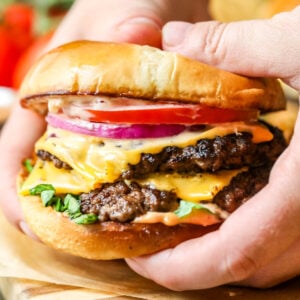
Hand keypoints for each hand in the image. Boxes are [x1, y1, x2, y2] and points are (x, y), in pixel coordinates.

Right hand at [0, 0, 208, 230]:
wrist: (166, 2)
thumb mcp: (132, 6)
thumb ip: (130, 22)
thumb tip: (134, 38)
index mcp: (52, 88)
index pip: (16, 145)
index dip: (13, 189)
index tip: (30, 224)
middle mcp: (69, 111)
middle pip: (45, 169)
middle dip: (52, 207)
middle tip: (77, 237)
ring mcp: (97, 121)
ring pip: (82, 171)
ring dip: (88, 201)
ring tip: (108, 228)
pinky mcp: (127, 126)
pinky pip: (121, 164)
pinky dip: (124, 184)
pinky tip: (142, 197)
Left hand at [126, 7, 299, 288]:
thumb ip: (235, 47)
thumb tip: (176, 39)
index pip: (234, 253)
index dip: (179, 266)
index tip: (138, 257)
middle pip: (246, 268)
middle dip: (189, 266)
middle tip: (148, 243)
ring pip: (269, 263)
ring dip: (217, 256)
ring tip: (175, 232)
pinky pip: (284, 240)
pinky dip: (244, 238)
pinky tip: (220, 214)